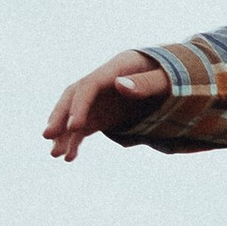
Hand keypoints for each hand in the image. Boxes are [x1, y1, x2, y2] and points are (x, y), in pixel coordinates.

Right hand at [44, 52, 169, 162]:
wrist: (177, 81)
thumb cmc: (176, 77)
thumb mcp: (168, 80)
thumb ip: (147, 83)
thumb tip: (121, 85)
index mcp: (117, 67)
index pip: (90, 85)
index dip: (81, 105)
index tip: (75, 127)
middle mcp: (104, 81)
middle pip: (74, 96)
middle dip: (60, 116)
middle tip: (48, 136)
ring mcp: (102, 98)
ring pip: (76, 113)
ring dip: (64, 133)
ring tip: (55, 155)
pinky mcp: (104, 113)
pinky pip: (85, 127)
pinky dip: (76, 141)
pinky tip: (70, 158)